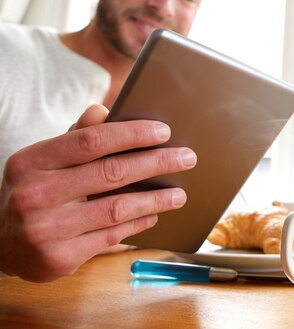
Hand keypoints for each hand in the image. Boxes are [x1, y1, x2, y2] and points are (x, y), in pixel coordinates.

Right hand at [0, 105, 195, 281]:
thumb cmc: (34, 192)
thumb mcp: (44, 161)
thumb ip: (76, 137)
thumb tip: (103, 111)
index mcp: (31, 162)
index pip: (91, 140)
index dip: (132, 134)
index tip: (164, 131)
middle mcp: (35, 194)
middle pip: (111, 173)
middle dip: (156, 163)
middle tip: (187, 158)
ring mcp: (46, 229)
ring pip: (116, 208)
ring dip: (156, 199)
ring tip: (179, 193)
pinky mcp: (59, 257)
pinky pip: (111, 236)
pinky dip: (138, 222)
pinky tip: (155, 214)